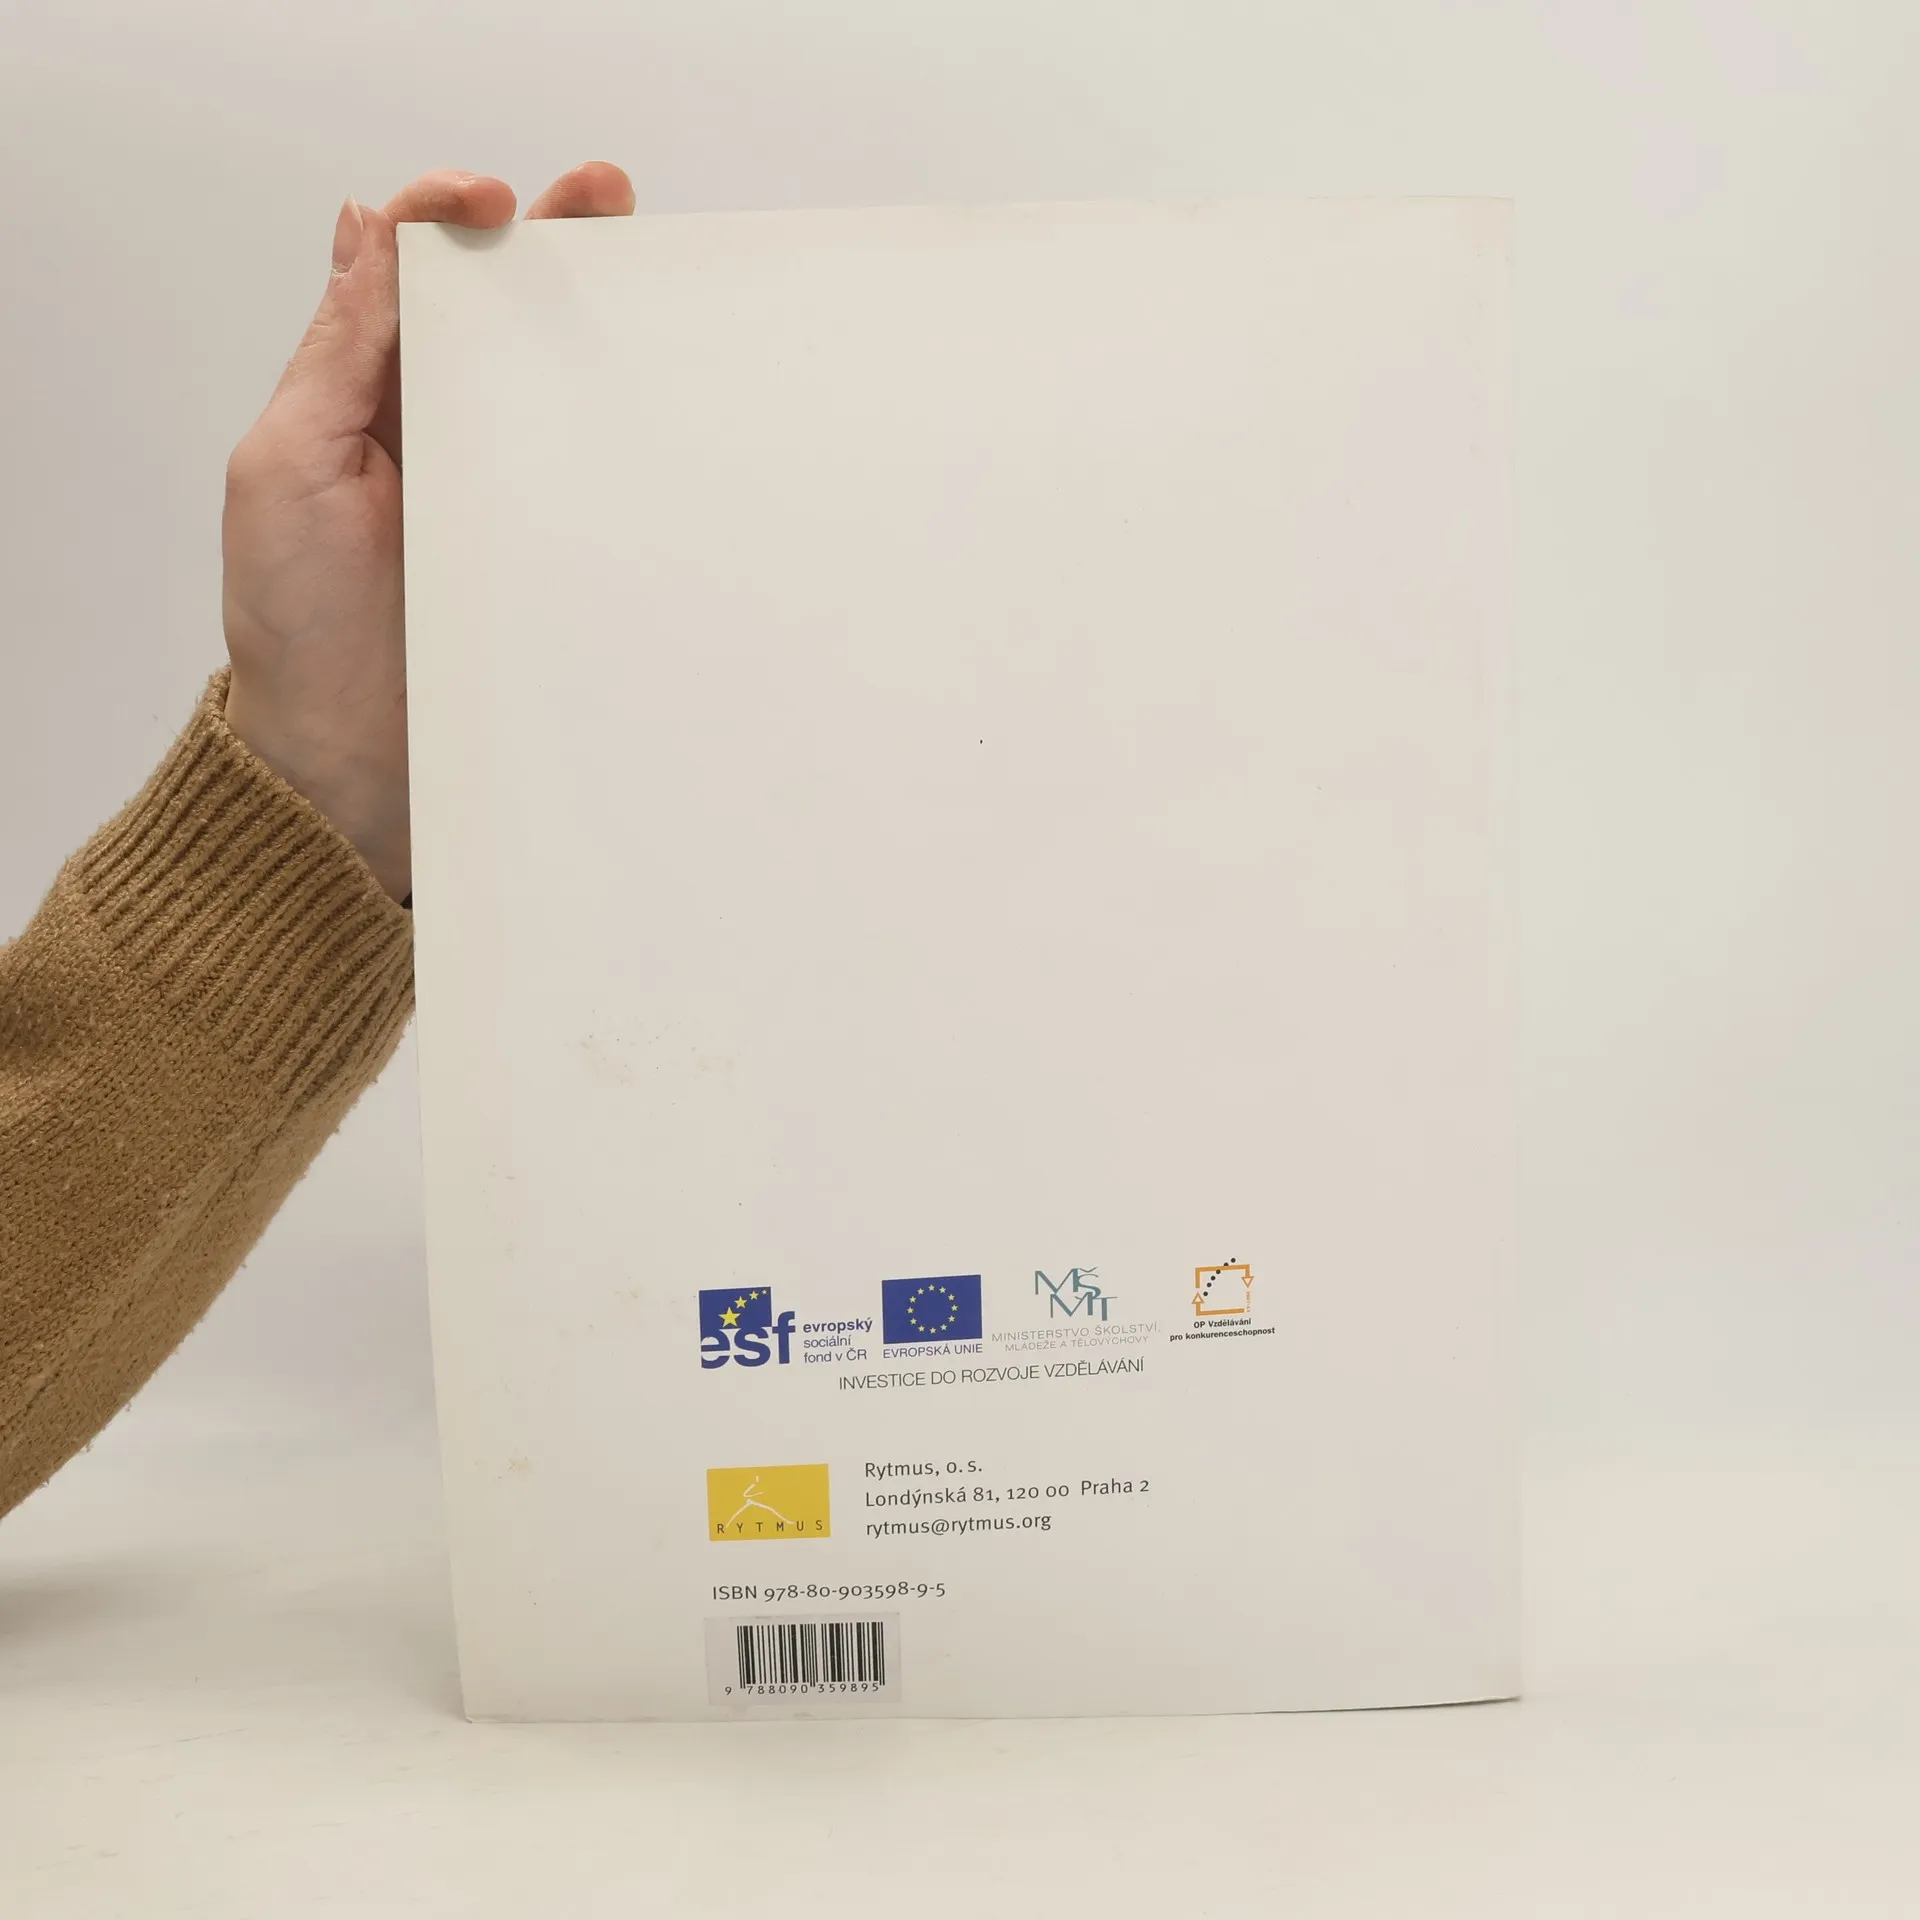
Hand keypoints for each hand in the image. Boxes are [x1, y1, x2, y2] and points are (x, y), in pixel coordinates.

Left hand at [221, 163, 635, 900]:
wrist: (351, 773)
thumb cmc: (300, 636)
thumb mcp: (285, 469)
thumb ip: (335, 356)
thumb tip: (366, 232)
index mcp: (360, 398)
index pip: (406, 273)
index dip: (447, 216)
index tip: (492, 201)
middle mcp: (434, 434)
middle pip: (496, 313)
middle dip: (552, 245)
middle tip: (608, 202)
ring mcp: (499, 496)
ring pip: (554, 386)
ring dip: (600, 327)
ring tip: (651, 278)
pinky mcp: (547, 558)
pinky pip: (592, 484)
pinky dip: (628, 437)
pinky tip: (662, 401)